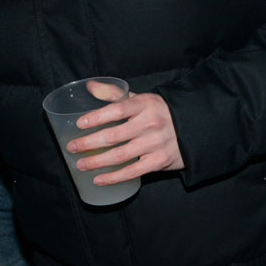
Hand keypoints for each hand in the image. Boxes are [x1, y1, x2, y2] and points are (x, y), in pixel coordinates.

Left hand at [67, 87, 183, 184]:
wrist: (192, 128)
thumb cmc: (158, 112)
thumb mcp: (140, 99)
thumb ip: (114, 94)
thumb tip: (89, 86)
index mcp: (144, 105)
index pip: (117, 109)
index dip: (97, 117)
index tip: (80, 124)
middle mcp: (150, 124)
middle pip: (114, 135)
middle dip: (90, 143)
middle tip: (72, 148)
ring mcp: (155, 144)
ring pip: (120, 155)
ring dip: (97, 162)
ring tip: (80, 165)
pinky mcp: (159, 162)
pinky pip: (133, 172)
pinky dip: (114, 177)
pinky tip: (98, 179)